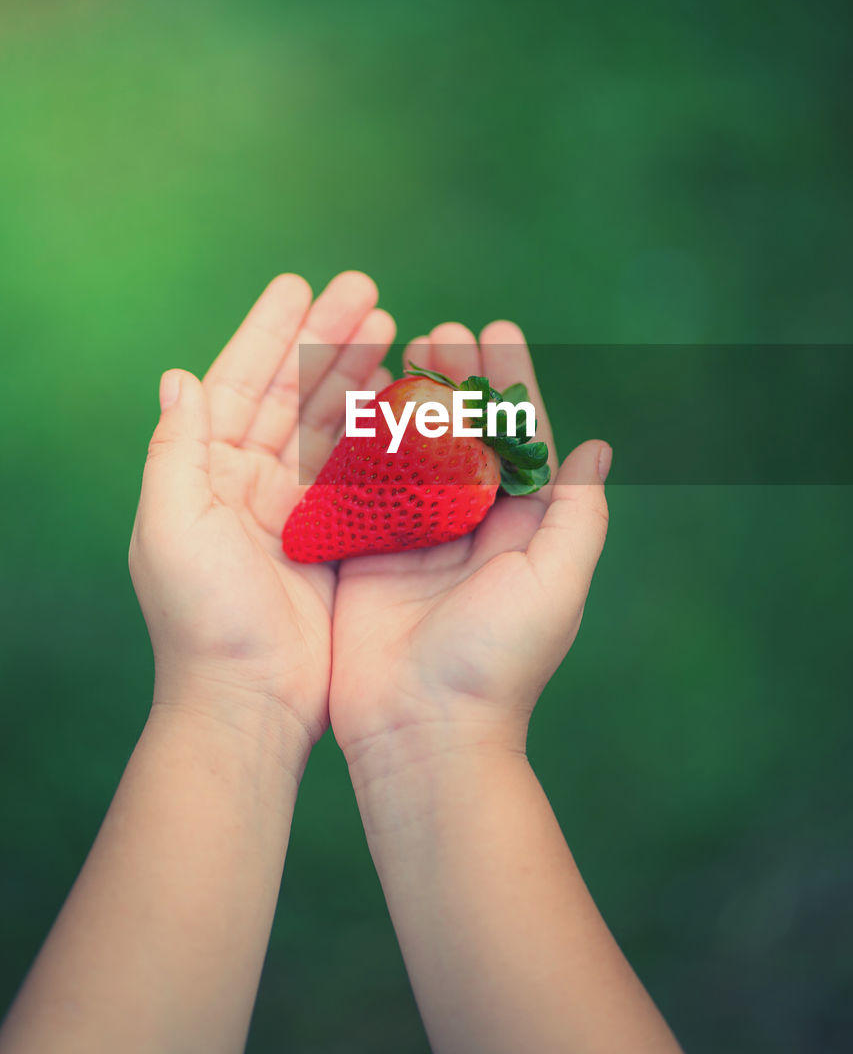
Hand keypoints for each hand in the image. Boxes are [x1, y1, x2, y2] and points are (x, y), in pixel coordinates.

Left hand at [129, 271, 394, 762]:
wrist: (248, 704)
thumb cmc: (203, 620)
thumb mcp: (172, 530)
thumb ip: (176, 451)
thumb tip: (178, 378)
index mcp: (207, 473)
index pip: (238, 384)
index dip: (269, 332)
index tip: (300, 285)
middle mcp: (249, 482)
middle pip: (291, 393)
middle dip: (326, 339)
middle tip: (367, 292)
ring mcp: (295, 509)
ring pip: (329, 424)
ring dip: (357, 375)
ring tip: (394, 328)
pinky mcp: (335, 538)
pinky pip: (361, 470)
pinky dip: (379, 431)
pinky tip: (404, 399)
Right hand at [329, 321, 610, 773]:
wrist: (422, 732)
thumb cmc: (498, 662)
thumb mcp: (556, 585)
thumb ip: (578, 514)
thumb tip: (597, 447)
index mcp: (521, 530)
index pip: (520, 439)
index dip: (510, 382)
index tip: (496, 330)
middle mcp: (469, 528)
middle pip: (462, 434)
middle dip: (454, 379)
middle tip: (439, 329)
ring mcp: (414, 539)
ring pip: (411, 450)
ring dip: (407, 398)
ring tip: (397, 348)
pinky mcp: (366, 554)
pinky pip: (363, 486)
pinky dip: (359, 442)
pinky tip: (351, 399)